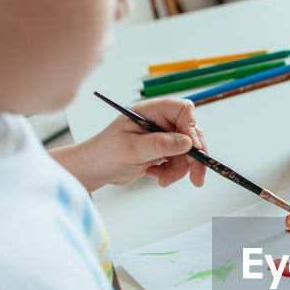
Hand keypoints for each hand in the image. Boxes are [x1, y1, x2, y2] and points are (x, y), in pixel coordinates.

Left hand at [52, 97, 207, 190]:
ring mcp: (161, 136)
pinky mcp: (161, 150)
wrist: (93, 170)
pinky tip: (157, 175)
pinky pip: (179, 160)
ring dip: (180, 168)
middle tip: (195, 176)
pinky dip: (172, 171)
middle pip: (190, 132)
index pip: (182, 110)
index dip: (191, 128)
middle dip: (192, 156)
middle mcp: (158, 121)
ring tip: (163, 179)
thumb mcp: (132, 150)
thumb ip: (160, 145)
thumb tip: (187, 142)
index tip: (192, 148)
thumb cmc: (104, 154)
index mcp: (150, 111)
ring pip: (187, 150)